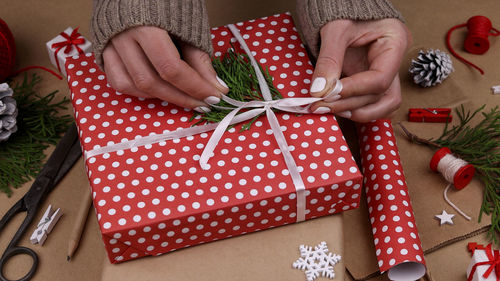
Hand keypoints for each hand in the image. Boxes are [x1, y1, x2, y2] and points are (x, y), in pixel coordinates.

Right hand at [102, 26, 227, 111]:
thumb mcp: (188, 22)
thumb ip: (198, 56)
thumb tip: (214, 85)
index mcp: (146, 25)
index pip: (171, 68)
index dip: (195, 87)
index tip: (215, 96)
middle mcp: (123, 36)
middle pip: (151, 81)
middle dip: (181, 97)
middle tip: (203, 103)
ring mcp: (110, 44)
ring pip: (132, 85)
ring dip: (161, 97)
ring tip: (183, 96)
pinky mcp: (103, 50)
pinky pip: (118, 82)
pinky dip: (140, 91)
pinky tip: (159, 90)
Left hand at [309, 18, 410, 121]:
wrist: (342, 5)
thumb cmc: (344, 9)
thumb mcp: (335, 30)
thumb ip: (329, 60)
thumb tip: (319, 91)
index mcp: (395, 43)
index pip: (380, 79)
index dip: (353, 91)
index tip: (328, 95)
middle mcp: (394, 61)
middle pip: (384, 97)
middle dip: (352, 105)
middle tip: (322, 106)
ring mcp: (384, 72)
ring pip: (382, 105)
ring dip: (357, 112)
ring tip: (329, 109)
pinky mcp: (371, 79)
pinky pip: (370, 102)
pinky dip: (354, 108)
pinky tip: (335, 106)